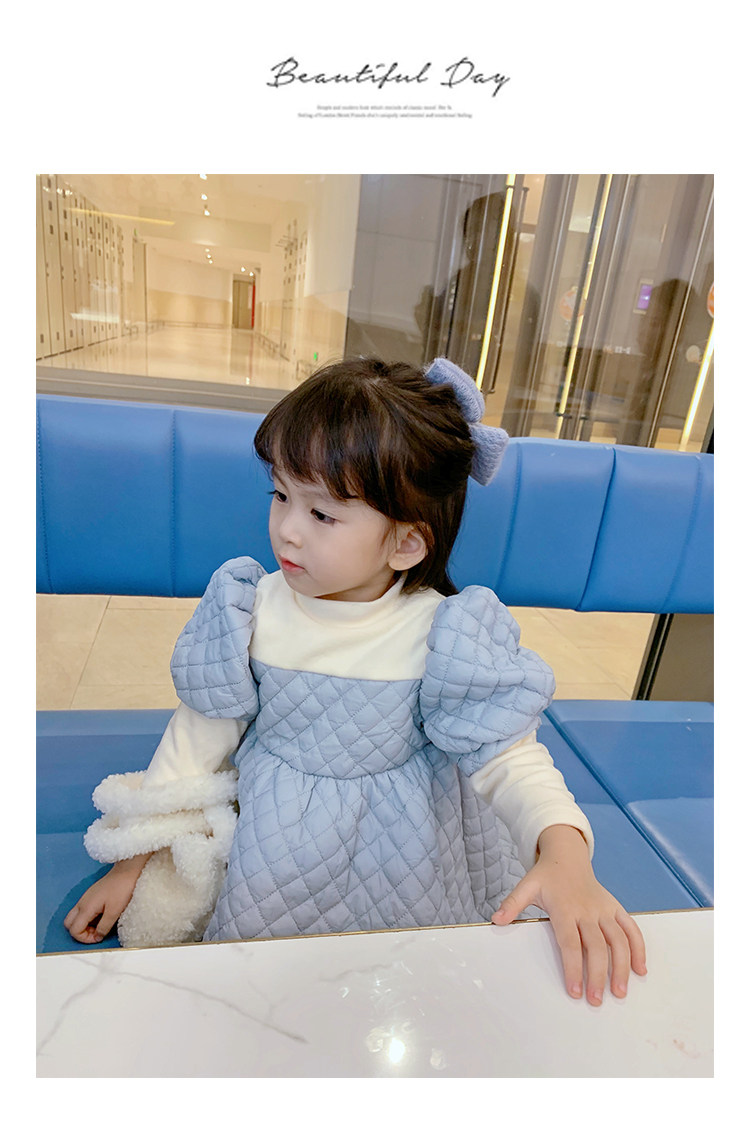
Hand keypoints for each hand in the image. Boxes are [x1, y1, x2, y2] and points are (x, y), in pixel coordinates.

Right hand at [64, 854, 150, 943]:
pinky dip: (88, 918)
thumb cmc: (122, 889)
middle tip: (95, 933)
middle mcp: (82, 903)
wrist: (127, 871)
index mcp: (86, 908)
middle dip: (80, 932)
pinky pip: (82, 910)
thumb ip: (104, 927)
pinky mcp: (91, 896)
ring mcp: (85, 898)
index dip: (84, 938)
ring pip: (75, 917)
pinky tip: (102, 916)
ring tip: (100, 925)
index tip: (98, 937)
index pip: (73, 930)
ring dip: (84, 925)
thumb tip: (97, 937)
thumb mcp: (114, 912)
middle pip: (69, 924)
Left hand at [491, 824, 646, 1004]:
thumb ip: (513, 904)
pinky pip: (631, 928)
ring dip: (622, 966)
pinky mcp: (616, 908)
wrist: (567, 856)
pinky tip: (640, 970)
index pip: (570, 943)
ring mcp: (604, 909)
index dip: (574, 968)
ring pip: (619, 940)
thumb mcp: (526, 886)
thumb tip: (496, 920)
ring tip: (620, 992)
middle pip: (597, 946)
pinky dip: (639, 948)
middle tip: (596, 1000)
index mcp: (565, 908)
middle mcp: (588, 910)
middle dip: (598, 975)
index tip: (574, 991)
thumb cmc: (546, 876)